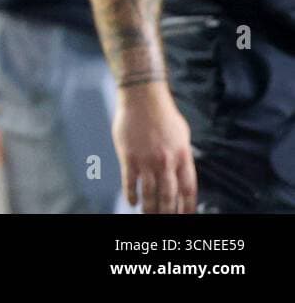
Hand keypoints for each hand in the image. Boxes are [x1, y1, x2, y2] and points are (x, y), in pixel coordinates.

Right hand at [114, 81, 196, 213]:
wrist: (141, 97)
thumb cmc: (162, 113)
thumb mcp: (182, 134)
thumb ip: (182, 154)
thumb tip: (181, 171)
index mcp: (182, 156)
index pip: (188, 189)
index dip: (188, 206)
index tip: (186, 215)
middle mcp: (166, 162)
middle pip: (169, 196)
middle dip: (168, 212)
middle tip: (165, 219)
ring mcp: (146, 160)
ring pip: (150, 193)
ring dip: (150, 208)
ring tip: (148, 215)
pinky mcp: (128, 156)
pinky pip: (130, 182)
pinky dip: (131, 194)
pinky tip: (132, 202)